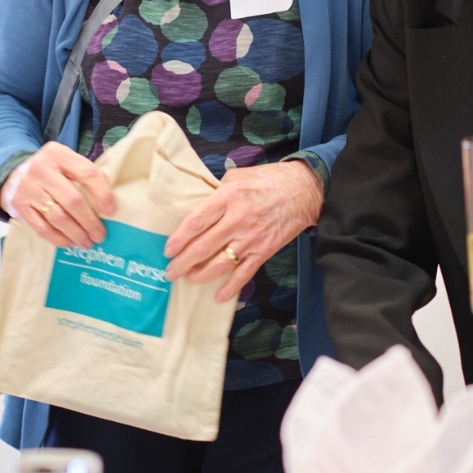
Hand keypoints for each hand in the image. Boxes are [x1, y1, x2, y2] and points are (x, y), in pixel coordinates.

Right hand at [0, 141, 116, 248]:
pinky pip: (43, 228)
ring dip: (76, 234)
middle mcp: (42, 169)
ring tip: (86, 242)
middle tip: (100, 235)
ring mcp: (28, 188)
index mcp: (59, 154)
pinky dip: (59, 239)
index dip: (103, 194)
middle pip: (73, 200)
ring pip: (58, 218)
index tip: (110, 212)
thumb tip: (109, 206)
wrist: (11, 174)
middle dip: (90, 222)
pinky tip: (69, 242)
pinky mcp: (19, 207)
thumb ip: (83, 175)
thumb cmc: (49, 171)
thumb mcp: (65, 162)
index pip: (87, 174)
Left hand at [165, 160, 322, 302]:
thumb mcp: (238, 176)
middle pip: (204, 246)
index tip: (168, 249)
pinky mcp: (264, 251)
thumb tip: (198, 204)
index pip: (196, 221)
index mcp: (228, 198)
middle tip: (170, 272)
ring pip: (220, 263)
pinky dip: (230, 288)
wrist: (304, 190)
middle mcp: (238, 219)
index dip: (179, 238)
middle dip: (183, 262)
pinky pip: (244, 274)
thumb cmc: (269, 180)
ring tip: (187, 279)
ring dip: (200, 275)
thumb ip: (217, 191)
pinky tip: (218, 296)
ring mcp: (251, 238)